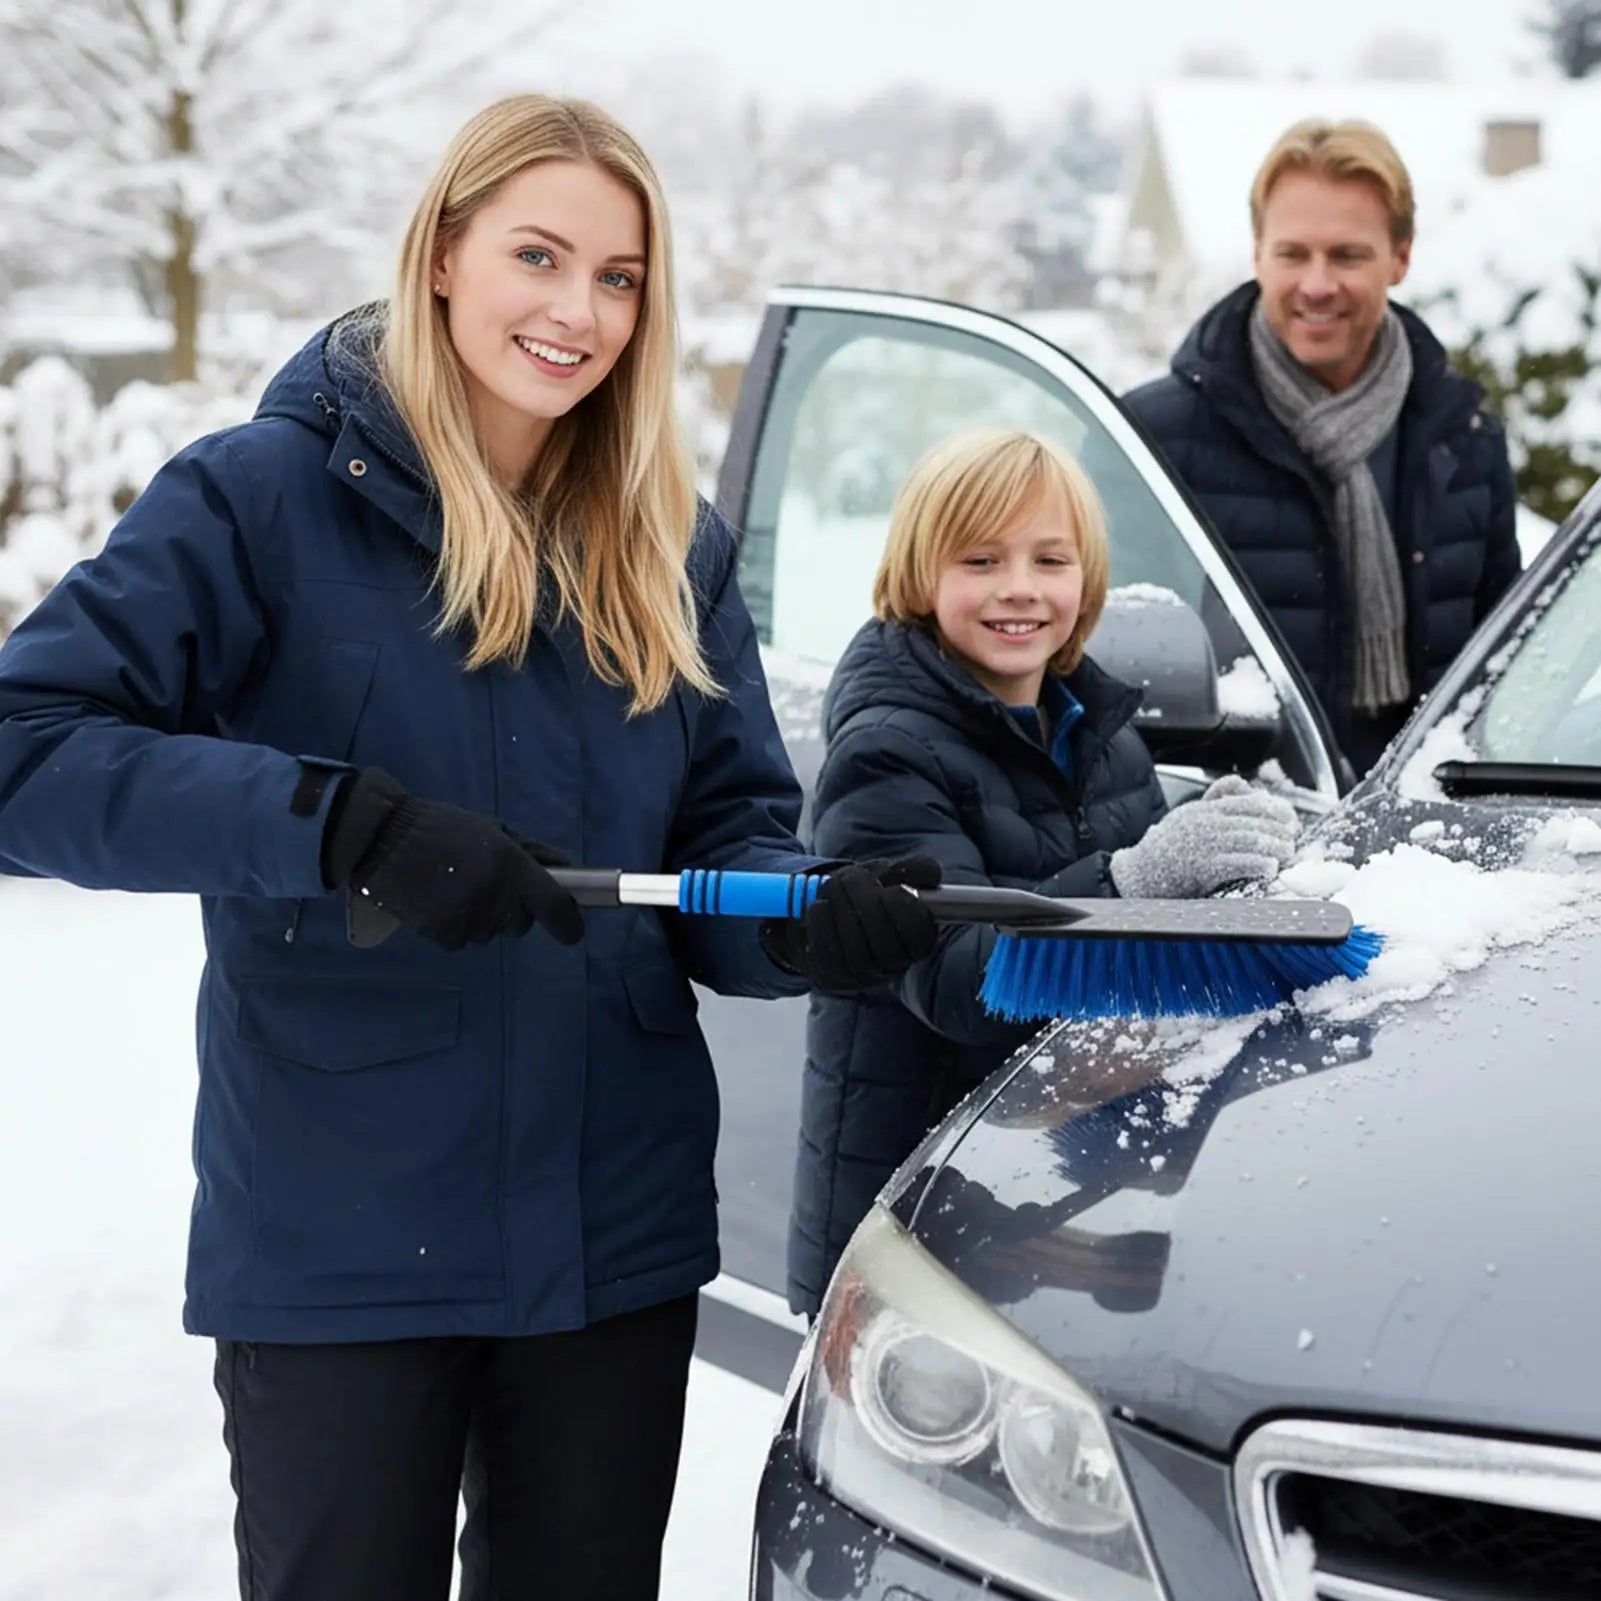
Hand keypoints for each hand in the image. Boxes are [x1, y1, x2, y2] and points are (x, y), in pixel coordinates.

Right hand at [322, 768, 582, 950]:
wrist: (385, 841)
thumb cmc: (444, 829)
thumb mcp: (495, 830)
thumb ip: (534, 852)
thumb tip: (568, 870)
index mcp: (511, 866)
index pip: (555, 905)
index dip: (568, 922)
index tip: (572, 931)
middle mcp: (495, 896)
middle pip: (522, 924)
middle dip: (514, 910)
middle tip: (489, 884)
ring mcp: (469, 919)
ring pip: (491, 933)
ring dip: (483, 917)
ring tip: (456, 887)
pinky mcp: (443, 936)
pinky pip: (463, 940)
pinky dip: (457, 926)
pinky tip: (439, 901)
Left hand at [761, 856, 940, 991]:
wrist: (832, 910)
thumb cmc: (869, 893)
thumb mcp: (892, 875)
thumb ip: (915, 869)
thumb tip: (929, 874)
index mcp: (919, 941)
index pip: (920, 934)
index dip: (905, 909)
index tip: (893, 887)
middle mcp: (894, 965)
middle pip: (886, 944)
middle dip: (865, 901)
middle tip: (853, 877)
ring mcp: (863, 975)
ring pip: (855, 949)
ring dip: (841, 906)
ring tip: (835, 885)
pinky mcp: (833, 977)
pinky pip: (826, 951)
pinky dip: (821, 920)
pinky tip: (822, 905)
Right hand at [1108, 775, 1297, 899]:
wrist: (1139, 871)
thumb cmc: (1167, 844)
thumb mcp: (1189, 813)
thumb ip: (1217, 798)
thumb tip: (1248, 787)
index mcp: (1206, 809)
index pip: (1249, 802)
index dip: (1274, 809)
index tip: (1289, 818)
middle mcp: (1208, 823)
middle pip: (1254, 821)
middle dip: (1279, 830)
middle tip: (1293, 839)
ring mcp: (1206, 845)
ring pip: (1251, 840)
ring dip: (1275, 847)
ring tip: (1287, 854)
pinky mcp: (1204, 868)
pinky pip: (1238, 863)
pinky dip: (1258, 864)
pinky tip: (1270, 868)